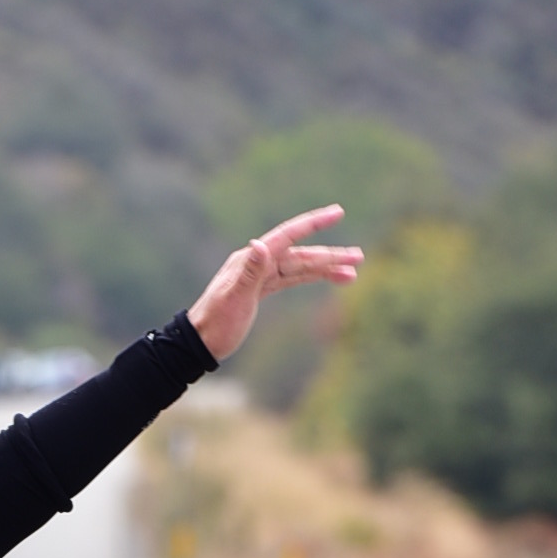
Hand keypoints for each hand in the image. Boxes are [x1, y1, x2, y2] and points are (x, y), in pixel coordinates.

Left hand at [187, 205, 363, 363]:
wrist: (197, 345)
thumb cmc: (214, 325)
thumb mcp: (233, 300)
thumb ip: (249, 272)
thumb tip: (261, 244)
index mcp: (251, 258)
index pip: (288, 236)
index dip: (313, 224)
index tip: (337, 212)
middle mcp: (257, 262)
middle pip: (300, 254)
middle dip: (330, 255)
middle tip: (359, 256)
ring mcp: (260, 276)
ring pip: (300, 267)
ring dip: (326, 268)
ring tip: (353, 272)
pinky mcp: (261, 290)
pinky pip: (291, 279)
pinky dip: (311, 278)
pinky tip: (328, 278)